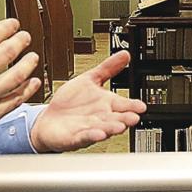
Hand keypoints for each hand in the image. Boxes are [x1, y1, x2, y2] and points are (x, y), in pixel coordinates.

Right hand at [0, 9, 41, 159]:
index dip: (5, 28)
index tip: (11, 25)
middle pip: (6, 53)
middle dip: (19, 42)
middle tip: (25, 37)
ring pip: (15, 76)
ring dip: (27, 64)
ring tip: (33, 58)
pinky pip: (13, 101)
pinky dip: (25, 91)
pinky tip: (31, 85)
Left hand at [29, 51, 146, 152]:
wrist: (49, 118)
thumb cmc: (71, 102)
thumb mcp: (89, 79)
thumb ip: (108, 68)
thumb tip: (125, 54)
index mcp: (106, 104)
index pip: (123, 104)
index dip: (132, 106)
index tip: (141, 106)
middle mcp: (101, 118)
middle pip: (116, 119)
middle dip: (125, 119)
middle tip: (134, 117)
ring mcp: (89, 128)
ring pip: (104, 129)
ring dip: (111, 129)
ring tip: (119, 127)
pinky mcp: (75, 137)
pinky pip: (84, 137)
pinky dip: (91, 136)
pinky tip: (98, 134)